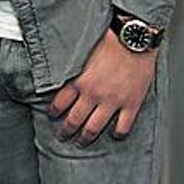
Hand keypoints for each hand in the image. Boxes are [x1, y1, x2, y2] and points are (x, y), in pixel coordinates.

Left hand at [49, 29, 156, 144]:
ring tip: (82, 142)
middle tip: (62, 137)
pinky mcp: (131, 104)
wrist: (131, 40)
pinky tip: (114, 135)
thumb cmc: (108, 42)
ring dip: (87, 137)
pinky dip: (118, 133)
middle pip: (75, 119)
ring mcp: (113, 101)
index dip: (54, 111)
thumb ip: (74, 70)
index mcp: (80, 81)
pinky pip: (123, 126)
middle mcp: (94, 94)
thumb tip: (63, 77)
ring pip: (95, 127)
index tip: (52, 116)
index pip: (60, 102)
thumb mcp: (83, 55)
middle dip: (66, 130)